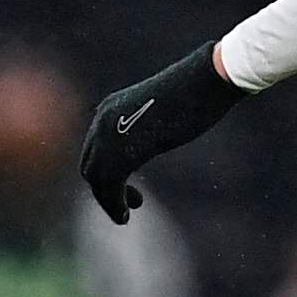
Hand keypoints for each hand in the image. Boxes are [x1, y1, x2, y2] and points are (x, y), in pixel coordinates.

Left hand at [79, 42, 242, 220]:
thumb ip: (145, 128)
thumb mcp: (160, 111)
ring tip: (124, 215)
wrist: (205, 80)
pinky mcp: (124, 150)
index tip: (125, 188)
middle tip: (128, 205)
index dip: (105, 173)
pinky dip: (114, 204)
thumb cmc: (193, 92)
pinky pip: (109, 186)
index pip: (94, 149)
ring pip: (96, 179)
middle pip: (90, 165)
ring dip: (108, 201)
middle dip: (104, 189)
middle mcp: (103, 121)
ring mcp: (110, 135)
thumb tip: (146, 142)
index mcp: (109, 109)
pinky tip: (125, 215)